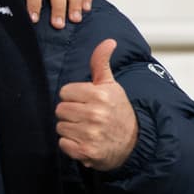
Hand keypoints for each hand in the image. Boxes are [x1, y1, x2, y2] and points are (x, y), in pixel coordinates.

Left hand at [56, 39, 138, 170]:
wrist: (133, 143)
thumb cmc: (118, 112)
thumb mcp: (111, 85)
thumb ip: (101, 63)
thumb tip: (108, 41)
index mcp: (99, 95)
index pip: (64, 92)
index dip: (73, 97)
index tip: (85, 102)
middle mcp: (95, 114)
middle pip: (60, 109)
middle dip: (70, 113)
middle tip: (86, 117)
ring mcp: (90, 134)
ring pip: (60, 126)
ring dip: (70, 129)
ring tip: (86, 129)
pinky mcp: (86, 151)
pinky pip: (63, 143)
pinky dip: (71, 144)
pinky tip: (84, 141)